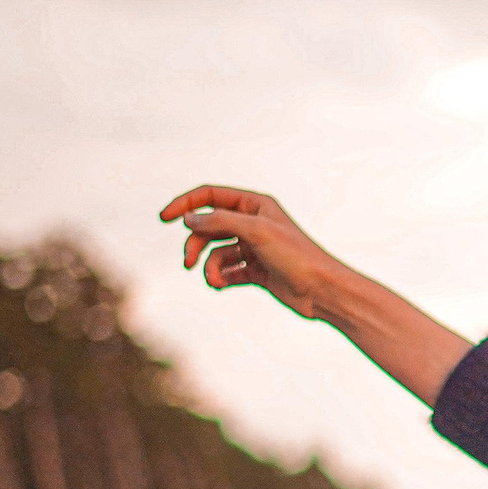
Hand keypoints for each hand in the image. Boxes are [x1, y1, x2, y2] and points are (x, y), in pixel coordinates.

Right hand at [159, 185, 349, 320]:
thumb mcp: (256, 231)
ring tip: (213, 281)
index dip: (186, 204)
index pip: (211, 197)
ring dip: (209, 267)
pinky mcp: (256, 272)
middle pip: (209, 227)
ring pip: (216, 253)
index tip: (164, 218)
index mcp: (255, 205)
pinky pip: (227, 272)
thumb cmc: (297, 256)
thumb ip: (220, 221)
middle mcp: (253, 223)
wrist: (323, 291)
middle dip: (195, 244)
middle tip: (188, 263)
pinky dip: (220, 279)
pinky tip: (220, 285)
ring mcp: (254, 248)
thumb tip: (189, 219)